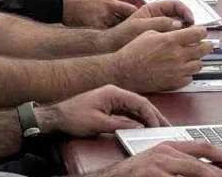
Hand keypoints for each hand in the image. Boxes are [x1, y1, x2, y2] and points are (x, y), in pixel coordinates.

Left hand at [36, 84, 168, 137]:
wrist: (55, 117)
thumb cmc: (73, 117)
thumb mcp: (98, 123)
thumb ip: (120, 125)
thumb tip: (138, 127)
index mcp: (114, 92)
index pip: (140, 102)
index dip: (151, 115)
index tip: (159, 125)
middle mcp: (115, 93)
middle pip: (140, 104)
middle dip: (154, 115)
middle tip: (166, 125)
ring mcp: (112, 99)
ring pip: (135, 108)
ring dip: (146, 118)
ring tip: (158, 127)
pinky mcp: (109, 106)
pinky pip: (127, 112)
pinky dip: (137, 119)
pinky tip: (143, 126)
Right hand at [63, 0, 142, 27]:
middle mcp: (109, 1)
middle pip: (130, 9)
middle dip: (131, 13)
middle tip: (130, 16)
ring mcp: (103, 14)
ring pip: (119, 22)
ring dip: (117, 24)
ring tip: (115, 26)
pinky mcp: (94, 25)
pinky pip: (105, 31)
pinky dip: (105, 31)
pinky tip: (102, 31)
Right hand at [93, 141, 221, 176]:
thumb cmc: (133, 172)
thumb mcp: (157, 160)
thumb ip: (178, 160)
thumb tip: (202, 166)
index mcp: (167, 146)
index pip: (200, 146)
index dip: (219, 153)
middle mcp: (164, 155)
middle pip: (198, 165)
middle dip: (216, 174)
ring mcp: (157, 168)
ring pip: (190, 174)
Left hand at [104, 0, 195, 49]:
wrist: (112, 47)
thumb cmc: (122, 35)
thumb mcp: (141, 26)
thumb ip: (159, 23)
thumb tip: (177, 23)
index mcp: (154, 9)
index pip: (176, 5)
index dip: (186, 11)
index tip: (191, 20)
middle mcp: (158, 17)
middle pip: (180, 16)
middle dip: (188, 22)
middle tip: (194, 30)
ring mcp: (159, 28)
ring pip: (178, 28)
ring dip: (185, 33)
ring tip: (188, 40)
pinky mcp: (159, 39)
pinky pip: (173, 38)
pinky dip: (178, 42)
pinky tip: (179, 47)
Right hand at [112, 25, 213, 92]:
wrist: (123, 71)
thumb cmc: (133, 52)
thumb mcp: (149, 32)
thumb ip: (167, 29)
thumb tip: (179, 27)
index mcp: (171, 40)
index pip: (198, 33)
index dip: (201, 31)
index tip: (201, 32)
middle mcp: (177, 56)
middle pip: (204, 49)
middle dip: (206, 44)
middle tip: (204, 44)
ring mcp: (176, 71)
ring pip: (199, 65)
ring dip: (197, 59)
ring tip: (191, 57)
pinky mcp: (173, 83)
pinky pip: (189, 78)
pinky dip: (188, 73)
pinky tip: (182, 69)